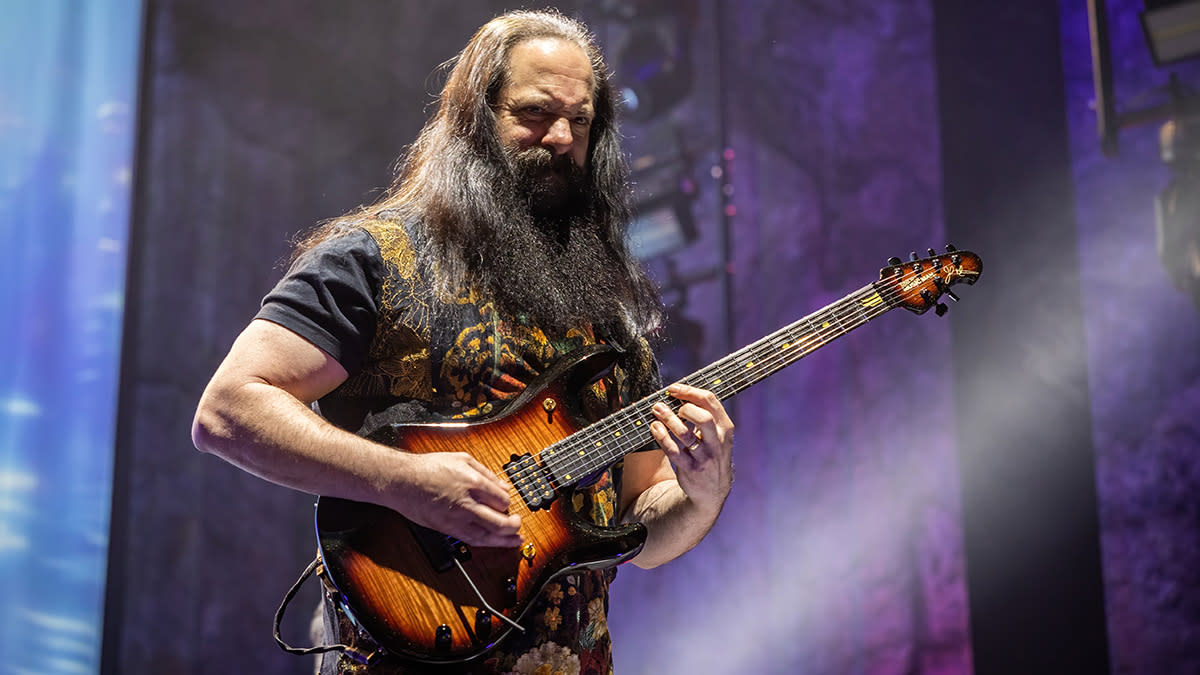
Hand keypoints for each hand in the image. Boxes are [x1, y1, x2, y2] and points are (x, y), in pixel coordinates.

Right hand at [387, 452, 523, 547]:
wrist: (403, 481)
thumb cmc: (429, 467)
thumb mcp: (462, 459)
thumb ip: (486, 472)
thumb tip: (502, 485)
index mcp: (473, 483)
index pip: (502, 499)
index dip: (508, 502)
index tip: (506, 502)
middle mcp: (467, 503)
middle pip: (499, 521)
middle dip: (513, 525)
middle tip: (518, 523)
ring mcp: (456, 518)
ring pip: (487, 536)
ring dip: (504, 540)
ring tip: (515, 541)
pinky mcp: (447, 528)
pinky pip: (471, 540)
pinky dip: (486, 543)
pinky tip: (494, 542)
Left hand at [649, 383, 734, 512]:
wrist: (713, 490)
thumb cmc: (711, 454)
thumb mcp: (718, 435)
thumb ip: (705, 416)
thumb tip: (680, 394)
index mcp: (725, 428)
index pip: (710, 401)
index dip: (689, 391)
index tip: (673, 388)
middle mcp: (717, 442)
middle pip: (703, 418)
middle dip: (684, 407)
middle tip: (671, 405)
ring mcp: (704, 457)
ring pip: (685, 434)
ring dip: (668, 419)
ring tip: (657, 410)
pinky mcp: (691, 469)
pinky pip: (673, 451)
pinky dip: (661, 437)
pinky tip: (655, 428)